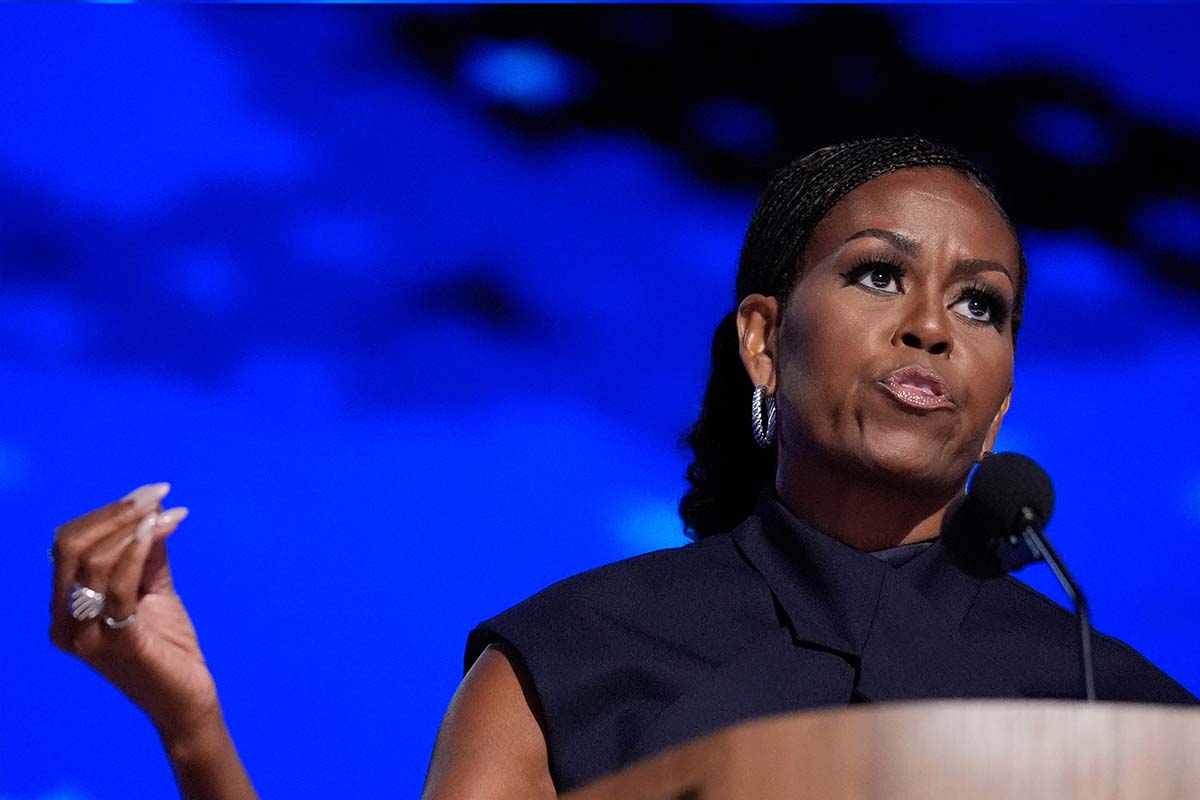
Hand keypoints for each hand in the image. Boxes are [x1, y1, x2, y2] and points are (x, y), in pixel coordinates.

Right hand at [50, 483, 219, 740]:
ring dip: (135, 526)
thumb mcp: (152, 590)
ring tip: (170, 512)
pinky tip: (159, 530)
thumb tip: (149, 508)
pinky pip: (119, 586)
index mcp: (65, 608)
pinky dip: (137, 551)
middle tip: (159, 494)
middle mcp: (65, 622)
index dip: (107, 513)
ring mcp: (85, 636)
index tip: (149, 493)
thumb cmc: (167, 646)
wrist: (185, 699)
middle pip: (71, 547)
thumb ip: (145, 554)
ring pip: (94, 561)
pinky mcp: (115, 643)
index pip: (68, 545)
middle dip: (116, 513)